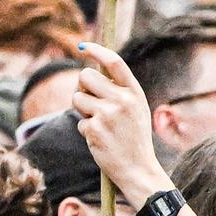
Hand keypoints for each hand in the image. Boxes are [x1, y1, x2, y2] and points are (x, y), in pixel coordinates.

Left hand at [68, 42, 165, 199]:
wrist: (138, 169)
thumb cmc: (134, 138)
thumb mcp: (135, 109)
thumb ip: (119, 90)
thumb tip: (90, 71)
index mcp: (135, 93)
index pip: (114, 62)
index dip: (97, 51)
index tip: (83, 47)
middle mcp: (123, 100)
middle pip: (86, 77)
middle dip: (83, 87)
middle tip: (91, 102)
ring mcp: (108, 114)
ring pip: (77, 98)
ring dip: (82, 110)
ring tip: (99, 123)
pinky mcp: (94, 129)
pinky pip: (79, 121)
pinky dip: (86, 130)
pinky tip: (100, 139)